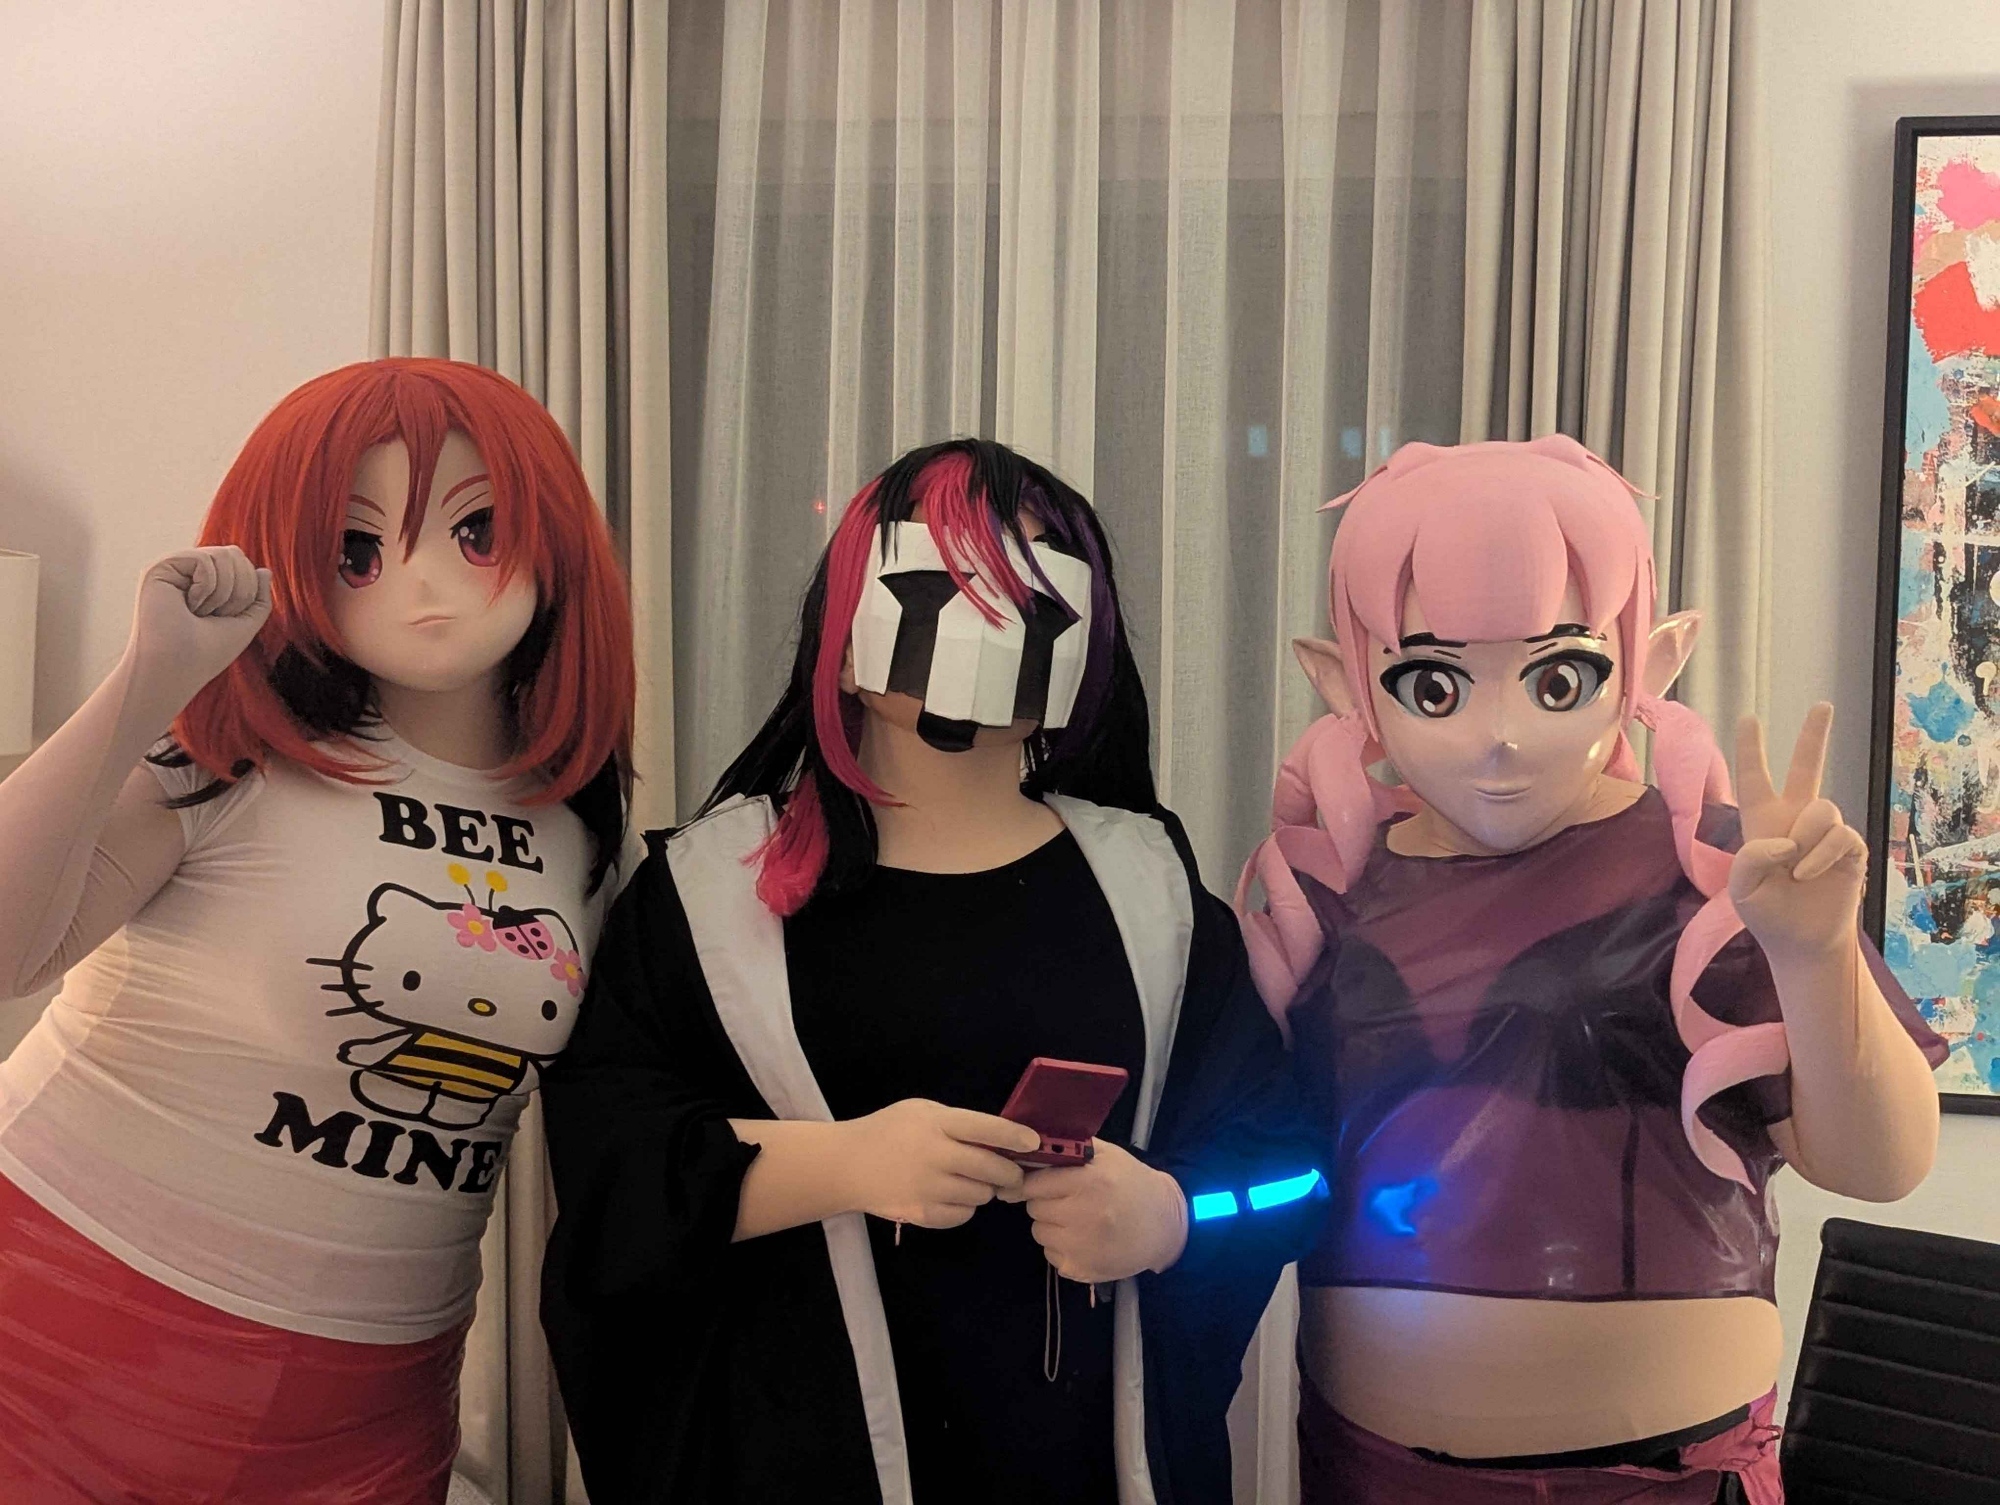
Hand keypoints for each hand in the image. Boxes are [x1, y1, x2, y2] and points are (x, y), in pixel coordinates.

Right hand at [129, 547, 272, 703]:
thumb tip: (264, 570)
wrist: (176, 668)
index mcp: (206, 583)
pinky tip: (189, 606)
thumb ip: (258, 598)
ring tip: (201, 613)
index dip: (248, 592)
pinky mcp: (160, 568)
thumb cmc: (208, 652)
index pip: (243, 565)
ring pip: (225, 555)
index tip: (225, 619)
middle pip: (236, 555)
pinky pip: (204, 559)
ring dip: (225, 592)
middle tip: (216, 616)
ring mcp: (174, 568)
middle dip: (240, 590)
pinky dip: (207, 587)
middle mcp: (189, 572)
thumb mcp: (245, 624)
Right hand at [840, 1099, 1036, 1230]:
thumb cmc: (888, 1131)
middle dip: (1010, 1173)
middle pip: (992, 1169)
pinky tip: (953, 1196)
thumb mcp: (921, 1112)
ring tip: (972, 1181)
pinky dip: (965, 1207)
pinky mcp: (922, 1214)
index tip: (1034, 1143)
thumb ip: (958, 1122)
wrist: (846, 1165)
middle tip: (1013, 1174)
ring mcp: (928, 1189)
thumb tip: (1000, 1139)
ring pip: (981, 1195)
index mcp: (936, 1124)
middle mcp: (935, 1156)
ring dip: (985, 1190)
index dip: (1014, 1137)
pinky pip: (963, 1215)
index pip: (985, 1129)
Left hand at [1020, 1141, 1187, 1283]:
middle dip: (1044, 1201)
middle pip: (1034, 1208)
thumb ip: (1071, 1147)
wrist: (1164, 1225)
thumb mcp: (1107, 1155)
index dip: (1032, 1180)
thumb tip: (1031, 1147)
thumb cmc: (1132, 1184)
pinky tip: (1082, 1239)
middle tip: (1066, 1199)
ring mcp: (1080, 1248)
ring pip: (1039, 1233)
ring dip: (1051, 1225)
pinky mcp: (1080, 1270)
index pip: (1034, 1183)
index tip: (1037, 1181)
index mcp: (1090, 1182)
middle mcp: (1082, 1216)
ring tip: (1076, 1219)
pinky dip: (1061, 1247)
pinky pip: (1050, 1255)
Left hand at [1729, 703, 1867, 961]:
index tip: (1748, 718)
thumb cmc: (1767, 915)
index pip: (1754, 778)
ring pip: (1821, 808)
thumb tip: (1785, 840)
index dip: (1750, 749)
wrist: (1801, 943)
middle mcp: (1794, 820)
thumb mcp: (1742, 888)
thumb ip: (1750, 858)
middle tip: (1823, 705)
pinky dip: (1820, 855)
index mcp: (1761, 823)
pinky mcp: (1849, 848)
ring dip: (1806, 838)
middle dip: (1814, 735)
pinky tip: (1809, 875)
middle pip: (1806, 767)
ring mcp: (1824, 833)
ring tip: (1796, 870)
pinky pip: (1838, 835)